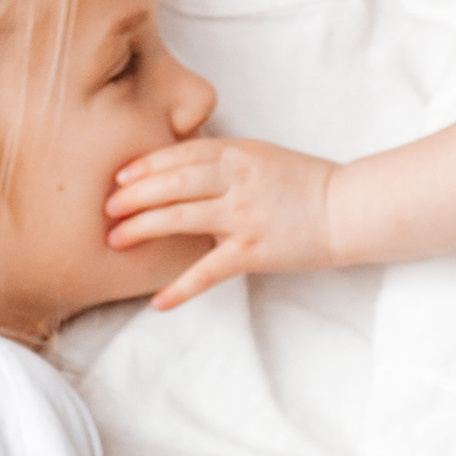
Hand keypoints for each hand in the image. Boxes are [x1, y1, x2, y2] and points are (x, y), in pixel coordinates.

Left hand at [106, 136, 337, 308]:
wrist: (349, 209)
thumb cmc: (305, 183)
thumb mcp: (262, 156)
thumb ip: (225, 160)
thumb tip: (182, 169)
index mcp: (238, 153)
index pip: (180, 154)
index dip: (145, 165)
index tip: (120, 176)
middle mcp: (236, 181)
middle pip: (171, 184)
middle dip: (132, 195)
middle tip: (107, 208)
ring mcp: (243, 216)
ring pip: (179, 218)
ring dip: (141, 228)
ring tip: (115, 239)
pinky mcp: (253, 251)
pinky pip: (207, 271)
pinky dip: (180, 288)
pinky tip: (158, 302)